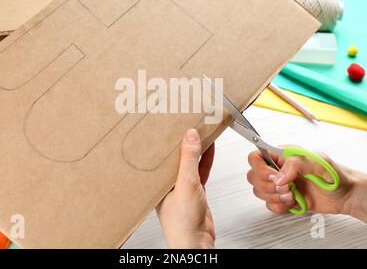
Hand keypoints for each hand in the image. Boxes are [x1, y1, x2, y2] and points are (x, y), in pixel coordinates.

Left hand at [156, 129, 215, 248]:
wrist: (196, 242)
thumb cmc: (182, 223)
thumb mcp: (186, 184)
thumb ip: (189, 160)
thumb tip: (190, 137)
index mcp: (156, 182)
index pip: (160, 155)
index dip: (166, 139)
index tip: (173, 124)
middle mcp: (167, 183)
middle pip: (175, 157)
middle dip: (182, 141)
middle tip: (188, 124)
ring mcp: (181, 187)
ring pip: (189, 162)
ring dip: (196, 149)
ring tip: (202, 131)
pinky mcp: (195, 191)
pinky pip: (200, 171)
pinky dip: (205, 160)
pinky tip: (209, 149)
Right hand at [247, 148, 355, 214]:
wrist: (346, 195)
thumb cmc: (337, 175)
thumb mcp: (319, 162)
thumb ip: (296, 165)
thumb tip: (279, 176)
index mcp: (282, 155)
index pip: (255, 156)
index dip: (259, 168)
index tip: (274, 176)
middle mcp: (278, 168)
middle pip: (254, 176)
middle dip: (268, 185)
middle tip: (287, 187)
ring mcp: (280, 184)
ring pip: (260, 192)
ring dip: (275, 197)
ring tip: (293, 195)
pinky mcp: (284, 199)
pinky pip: (269, 205)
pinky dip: (280, 206)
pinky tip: (293, 202)